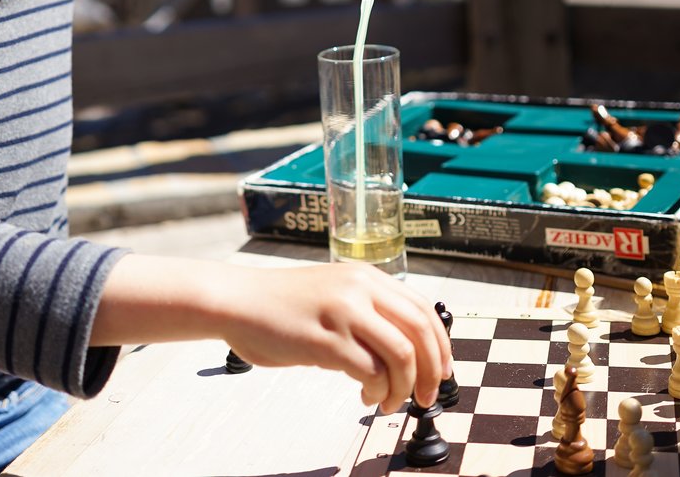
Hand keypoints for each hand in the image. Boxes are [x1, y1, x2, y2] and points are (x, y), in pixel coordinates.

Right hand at [212, 262, 452, 413]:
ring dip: (404, 387)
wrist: (237, 301)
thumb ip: (366, 310)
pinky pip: (371, 372)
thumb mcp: (333, 293)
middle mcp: (360, 289)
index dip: (441, 345)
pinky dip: (377, 391)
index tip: (441, 371)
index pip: (423, 310)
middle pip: (421, 332)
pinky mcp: (326, 340)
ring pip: (402, 355)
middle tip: (426, 395)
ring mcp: (344, 313)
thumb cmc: (280, 304)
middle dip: (431, 371)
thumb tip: (404, 349)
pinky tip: (366, 395)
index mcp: (366, 276)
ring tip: (390, 402)